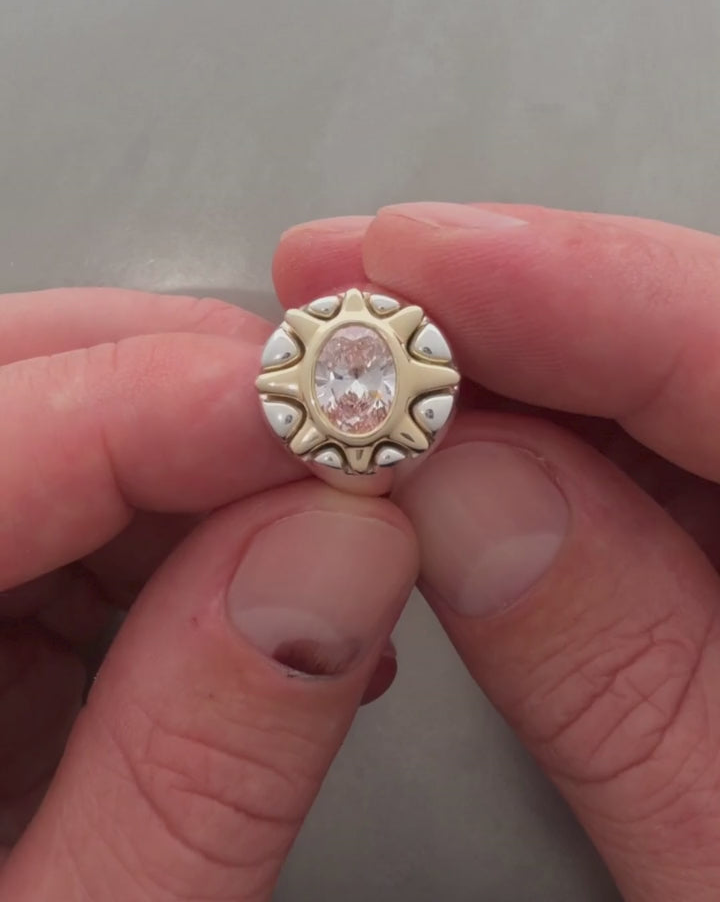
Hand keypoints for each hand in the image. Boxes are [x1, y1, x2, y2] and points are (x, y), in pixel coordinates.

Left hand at [0, 288, 416, 899]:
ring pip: (50, 440)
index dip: (160, 404)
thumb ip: (202, 764)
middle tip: (339, 438)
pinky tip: (266, 604)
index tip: (330, 407)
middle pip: (4, 394)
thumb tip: (345, 549)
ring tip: (328, 551)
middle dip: (184, 392)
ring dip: (206, 471)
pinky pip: (68, 526)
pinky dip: (185, 540)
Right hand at [276, 202, 719, 901]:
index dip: (575, 288)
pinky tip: (449, 457)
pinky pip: (657, 475)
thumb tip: (462, 493)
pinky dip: (539, 459)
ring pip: (665, 403)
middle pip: (702, 348)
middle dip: (508, 314)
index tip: (412, 260)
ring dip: (503, 382)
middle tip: (350, 301)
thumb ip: (624, 687)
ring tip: (369, 374)